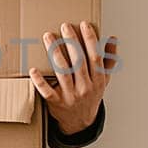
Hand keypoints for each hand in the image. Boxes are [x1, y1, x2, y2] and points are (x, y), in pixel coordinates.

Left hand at [29, 21, 118, 135]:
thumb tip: (112, 39)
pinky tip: (34, 70)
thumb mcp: (103, 80)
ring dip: (55, 53)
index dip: (91, 40)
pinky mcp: (56, 102)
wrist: (81, 122)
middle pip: (78, 62)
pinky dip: (40, 81)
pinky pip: (47, 91)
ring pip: (63, 72)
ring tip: (48, 37)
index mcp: (98, 80)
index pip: (95, 57)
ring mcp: (70, 95)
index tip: (84, 24)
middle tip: (64, 26)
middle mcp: (85, 87)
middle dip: (72, 42)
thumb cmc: (91, 96)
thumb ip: (108, 59)